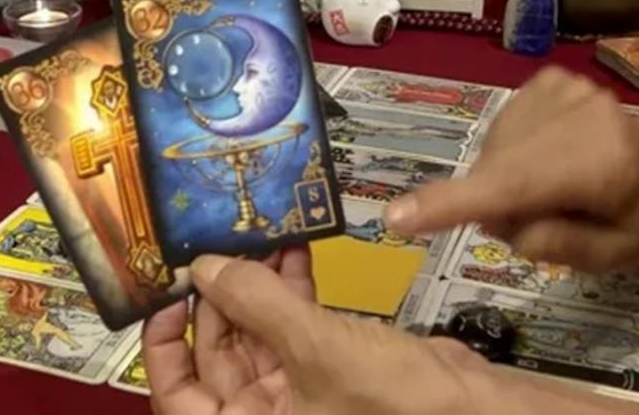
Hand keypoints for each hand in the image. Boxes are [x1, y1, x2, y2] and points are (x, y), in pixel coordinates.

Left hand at [143, 247, 492, 414]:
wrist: (475, 409)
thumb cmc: (400, 408)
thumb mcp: (315, 349)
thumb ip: (257, 303)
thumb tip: (205, 268)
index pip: (178, 395)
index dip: (163, 345)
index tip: (166, 296)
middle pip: (216, 352)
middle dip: (221, 296)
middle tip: (218, 249)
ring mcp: (297, 392)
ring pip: (257, 332)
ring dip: (257, 285)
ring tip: (258, 240)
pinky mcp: (327, 366)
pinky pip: (293, 325)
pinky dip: (291, 290)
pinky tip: (292, 254)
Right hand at [385, 67, 638, 271]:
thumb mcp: (616, 254)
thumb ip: (554, 244)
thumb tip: (494, 218)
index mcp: (603, 167)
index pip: (516, 187)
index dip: (454, 203)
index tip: (397, 218)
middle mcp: (577, 116)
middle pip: (495, 170)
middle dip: (498, 200)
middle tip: (538, 216)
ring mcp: (561, 89)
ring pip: (493, 149)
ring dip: (504, 174)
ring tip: (551, 183)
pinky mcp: (548, 78)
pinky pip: (502, 128)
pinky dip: (512, 150)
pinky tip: (548, 153)